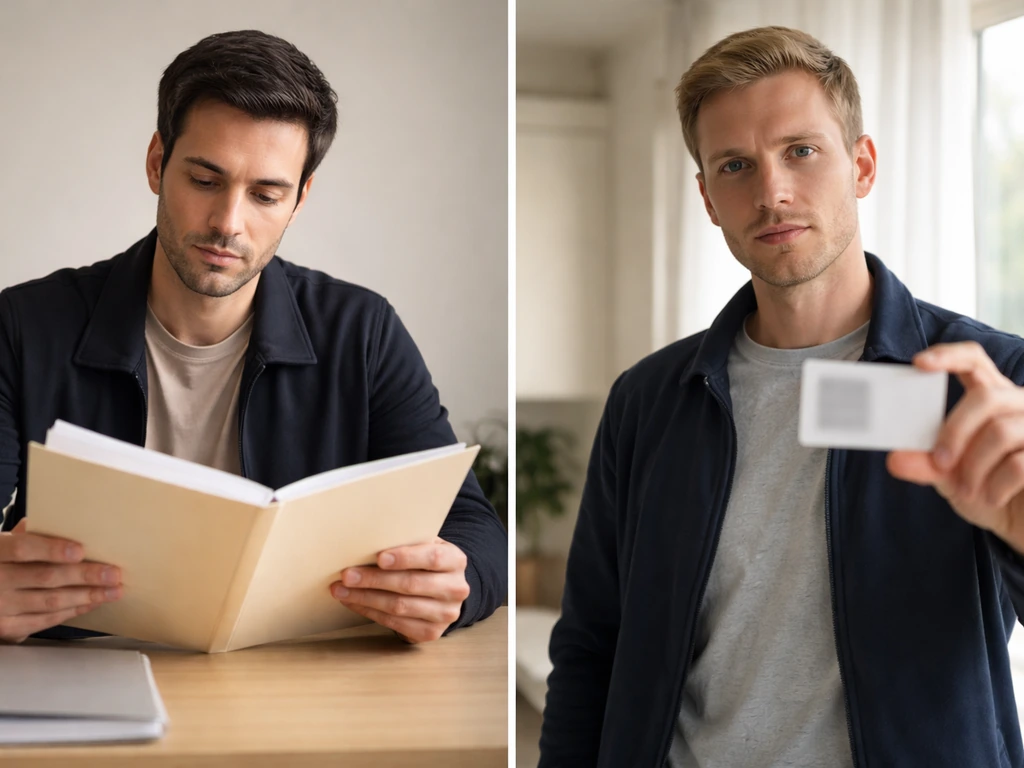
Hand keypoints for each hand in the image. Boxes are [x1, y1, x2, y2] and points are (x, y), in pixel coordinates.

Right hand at [0, 519, 122, 642]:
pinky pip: (46, 620)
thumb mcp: (5, 544)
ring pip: (50, 602)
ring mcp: (0, 608)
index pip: (23, 549)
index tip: (81, 550)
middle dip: (84, 576)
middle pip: (45, 577)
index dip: (52, 549)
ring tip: (113, 591)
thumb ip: (29, 535)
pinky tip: (92, 603)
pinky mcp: (8, 628)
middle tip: (113, 574)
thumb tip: (67, 523)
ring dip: (86, 596)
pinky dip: (72, 611)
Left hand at [330, 537, 469, 643]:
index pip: (432, 558)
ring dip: (365, 598)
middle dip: (374, 580)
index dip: (405, 558)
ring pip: (399, 607)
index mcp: (456, 560)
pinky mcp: (431, 633)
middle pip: (411, 584)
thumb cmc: (425, 561)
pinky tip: (354, 602)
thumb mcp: (424, 546)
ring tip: (341, 590)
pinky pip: (395, 623)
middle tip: (347, 575)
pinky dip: (370, 612)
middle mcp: (455, 589)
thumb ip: (407, 543)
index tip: (379, 558)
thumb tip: (368, 542)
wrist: (443, 589)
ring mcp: (445, 614)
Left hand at [887, 341, 1023, 551]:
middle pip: (985, 397)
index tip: (919, 363)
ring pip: (1001, 431)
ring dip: (975, 467)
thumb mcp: (948, 476)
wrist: (1019, 519)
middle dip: (955, 431)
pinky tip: (992, 498)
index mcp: (991, 398)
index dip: (949, 355)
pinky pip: (1019, 464)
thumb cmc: (987, 490)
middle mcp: (1018, 404)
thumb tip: (895, 458)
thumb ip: (924, 463)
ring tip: (968, 490)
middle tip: (940, 463)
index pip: (974, 360)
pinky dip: (996, 486)